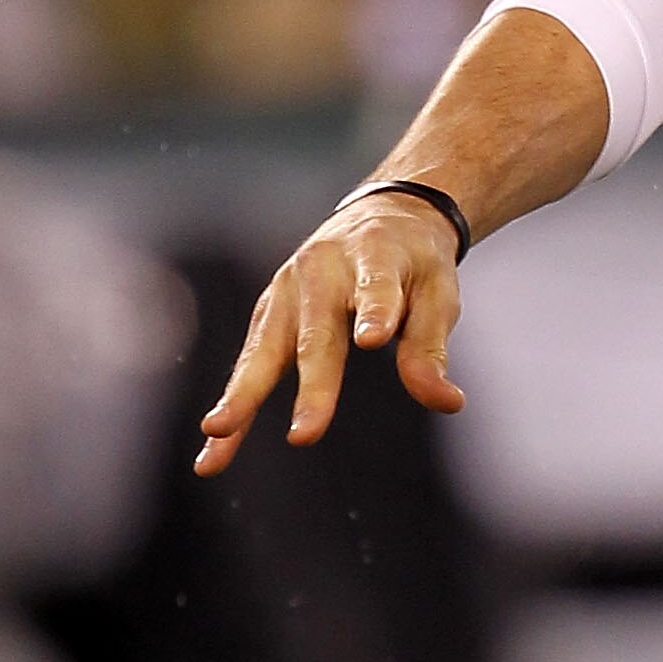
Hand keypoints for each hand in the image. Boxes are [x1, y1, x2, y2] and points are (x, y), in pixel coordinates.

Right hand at [194, 193, 465, 475]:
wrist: (381, 217)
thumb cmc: (413, 263)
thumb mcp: (438, 294)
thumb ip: (431, 348)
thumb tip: (447, 402)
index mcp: (373, 257)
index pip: (376, 288)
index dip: (375, 312)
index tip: (373, 339)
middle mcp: (320, 272)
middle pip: (316, 335)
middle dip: (311, 386)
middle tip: (305, 436)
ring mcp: (286, 292)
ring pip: (266, 350)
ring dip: (243, 396)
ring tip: (219, 433)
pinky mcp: (269, 314)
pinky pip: (250, 363)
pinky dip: (234, 401)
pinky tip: (215, 445)